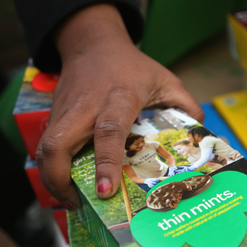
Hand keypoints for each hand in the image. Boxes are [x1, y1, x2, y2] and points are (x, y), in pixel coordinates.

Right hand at [34, 4, 203, 208]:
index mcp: (118, 98)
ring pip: (44, 149)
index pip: (108, 132)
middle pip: (57, 145)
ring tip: (72, 200)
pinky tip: (67, 184)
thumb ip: (185, 106)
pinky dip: (51, 169)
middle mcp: (86, 107)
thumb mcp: (164, 80)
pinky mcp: (53, 116)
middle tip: (77, 203)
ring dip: (52, 180)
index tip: (105, 191)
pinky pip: (46, 147)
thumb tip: (202, 136)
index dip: (106, 164)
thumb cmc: (131, 66)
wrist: (92, 43)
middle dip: (59, 180)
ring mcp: (65, 112)